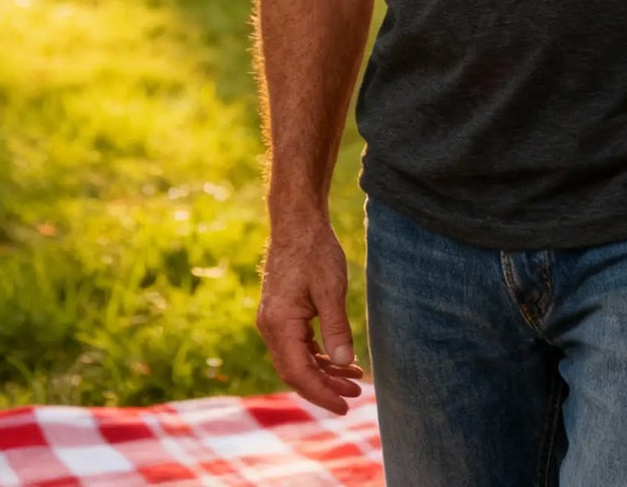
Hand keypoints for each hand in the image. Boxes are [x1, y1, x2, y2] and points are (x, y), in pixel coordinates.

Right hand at [255, 217, 363, 414]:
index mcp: (279, 324)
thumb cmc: (314, 251)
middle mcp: (271, 327)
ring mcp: (274, 321)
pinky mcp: (281, 314)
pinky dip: (319, 355)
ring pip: (298, 359)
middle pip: (296, 371)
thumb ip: (336, 328)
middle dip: (325, 386)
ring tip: (355, 378)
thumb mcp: (330, 289)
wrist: (297, 222)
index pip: (299, 372)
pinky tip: (340, 359)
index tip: (345, 405)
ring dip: (324, 372)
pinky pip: (298, 345)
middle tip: (356, 393)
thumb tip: (344, 364)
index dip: (322, 393)